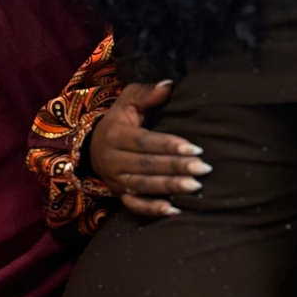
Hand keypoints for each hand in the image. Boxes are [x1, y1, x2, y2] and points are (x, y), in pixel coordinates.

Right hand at [87, 82, 210, 216]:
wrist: (93, 146)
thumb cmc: (120, 120)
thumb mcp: (128, 101)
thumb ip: (147, 93)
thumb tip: (169, 85)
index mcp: (115, 134)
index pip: (145, 142)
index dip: (169, 145)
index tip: (195, 148)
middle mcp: (112, 159)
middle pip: (147, 165)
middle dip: (176, 167)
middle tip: (203, 168)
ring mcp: (115, 180)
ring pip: (143, 186)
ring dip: (170, 188)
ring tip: (195, 187)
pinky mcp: (120, 195)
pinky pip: (135, 205)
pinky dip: (153, 209)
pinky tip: (175, 210)